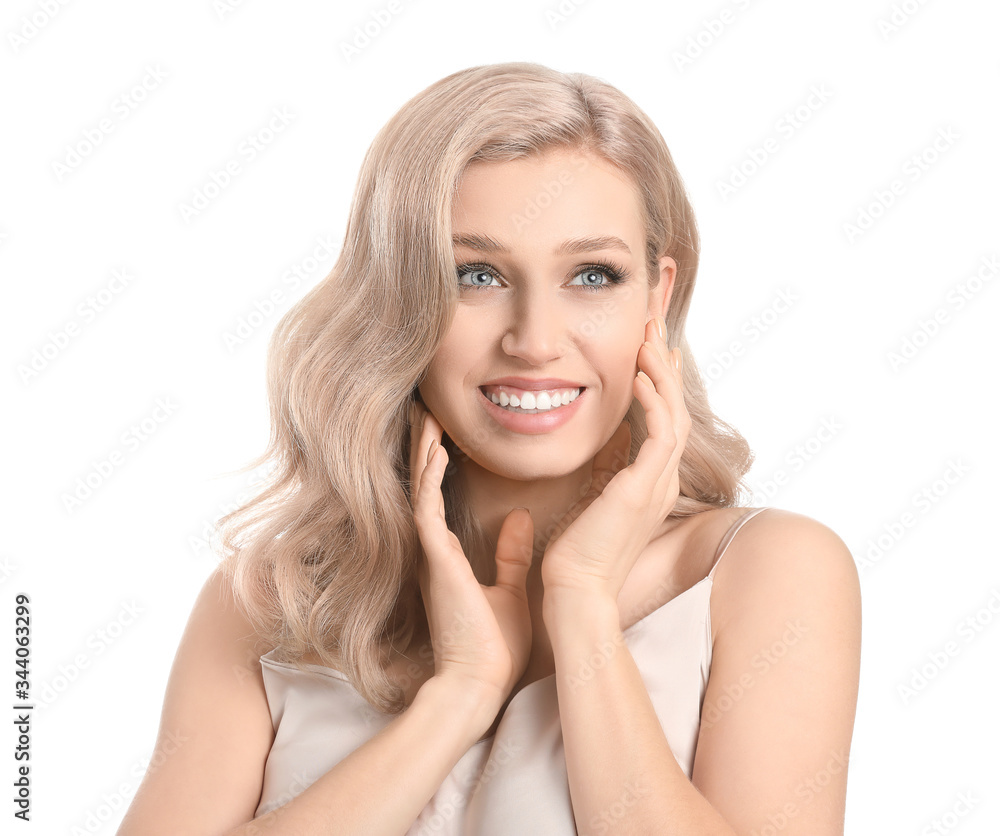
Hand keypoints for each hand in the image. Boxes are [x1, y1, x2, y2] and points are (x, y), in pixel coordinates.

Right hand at [408, 399, 534, 711]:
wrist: (481, 684)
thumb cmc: (494, 647)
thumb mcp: (509, 590)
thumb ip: (510, 555)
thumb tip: (520, 520)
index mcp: (448, 556)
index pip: (440, 498)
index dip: (439, 463)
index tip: (444, 431)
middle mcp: (434, 550)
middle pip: (424, 486)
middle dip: (425, 447)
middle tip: (426, 409)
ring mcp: (431, 554)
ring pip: (421, 490)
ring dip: (423, 453)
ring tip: (426, 416)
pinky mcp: (435, 560)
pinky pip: (426, 509)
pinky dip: (429, 479)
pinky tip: (434, 451)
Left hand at [540, 316, 689, 600]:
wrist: (575, 592)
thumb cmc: (576, 555)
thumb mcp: (594, 500)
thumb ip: (605, 471)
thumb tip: (605, 444)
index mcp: (650, 484)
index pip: (665, 421)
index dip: (661, 382)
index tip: (651, 349)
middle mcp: (661, 481)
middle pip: (676, 409)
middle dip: (665, 365)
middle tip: (655, 325)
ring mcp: (657, 485)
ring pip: (675, 414)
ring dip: (662, 372)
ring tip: (649, 336)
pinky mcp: (643, 489)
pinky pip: (661, 433)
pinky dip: (654, 400)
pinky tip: (639, 374)